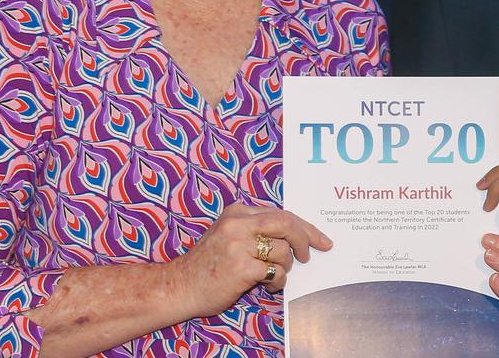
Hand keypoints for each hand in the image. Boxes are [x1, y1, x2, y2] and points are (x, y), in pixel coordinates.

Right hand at [170, 205, 331, 316]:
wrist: (179, 286)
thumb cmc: (208, 264)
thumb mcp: (228, 234)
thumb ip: (256, 229)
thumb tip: (295, 235)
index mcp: (238, 212)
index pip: (281, 214)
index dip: (304, 227)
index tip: (320, 239)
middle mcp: (239, 223)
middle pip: (287, 224)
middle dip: (305, 239)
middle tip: (309, 256)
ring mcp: (240, 245)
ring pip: (283, 251)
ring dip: (285, 268)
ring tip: (272, 276)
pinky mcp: (242, 267)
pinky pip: (276, 272)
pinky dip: (277, 281)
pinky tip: (267, 286)